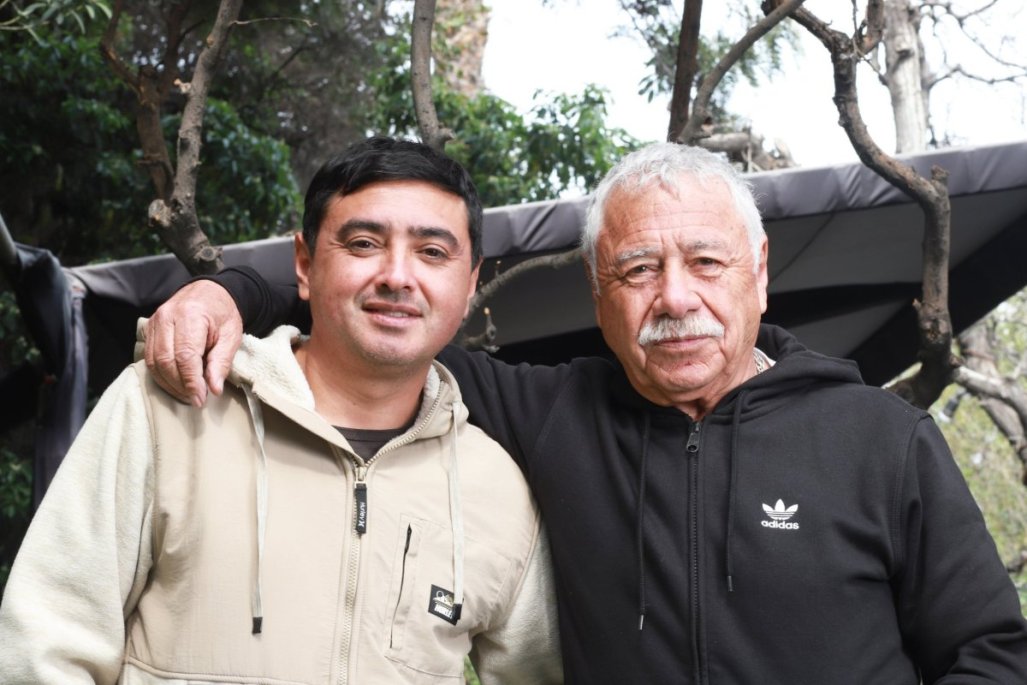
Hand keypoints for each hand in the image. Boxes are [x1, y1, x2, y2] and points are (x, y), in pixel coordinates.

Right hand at [143, 280, 242, 405]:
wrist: (209, 292)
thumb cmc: (223, 314)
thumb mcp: (231, 336)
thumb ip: (221, 362)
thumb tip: (214, 389)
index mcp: (190, 315)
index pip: (185, 356)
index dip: (191, 381)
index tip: (201, 399)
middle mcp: (167, 317)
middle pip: (166, 360)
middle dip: (180, 385)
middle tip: (195, 399)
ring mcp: (155, 322)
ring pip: (154, 362)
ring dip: (169, 384)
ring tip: (187, 394)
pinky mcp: (149, 329)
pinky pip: (149, 357)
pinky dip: (161, 375)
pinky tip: (176, 383)